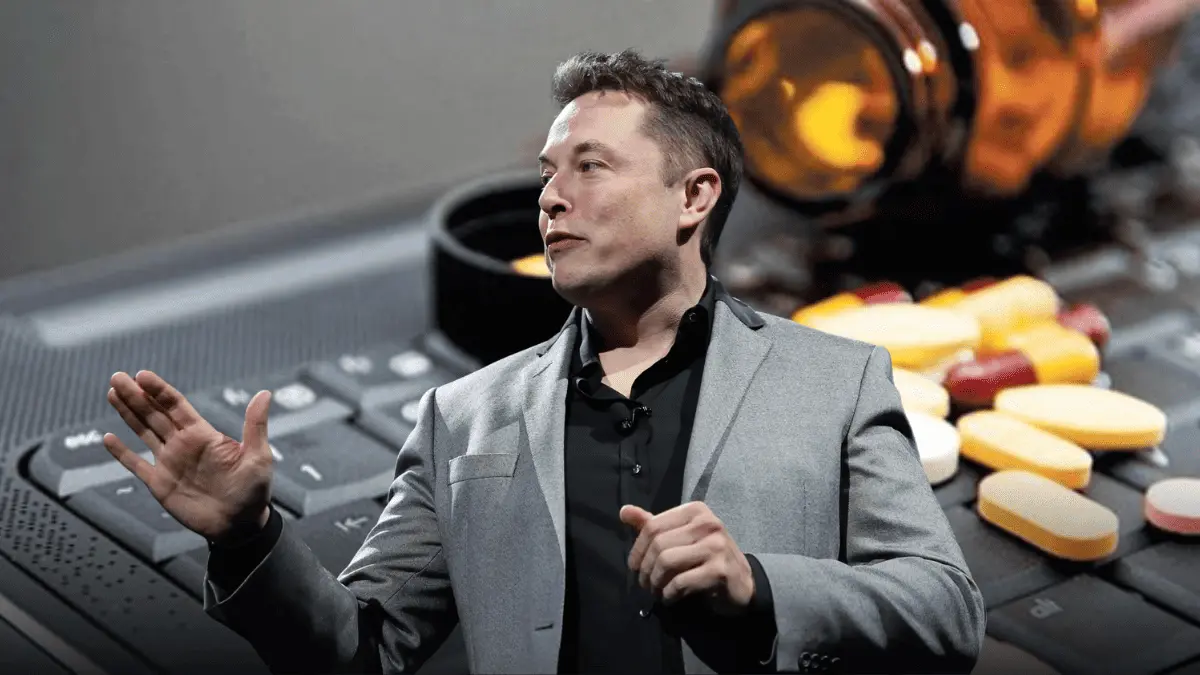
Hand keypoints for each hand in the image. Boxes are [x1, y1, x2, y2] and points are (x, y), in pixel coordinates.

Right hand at [102, 370, 273, 543]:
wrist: (240, 525)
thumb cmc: (253, 491)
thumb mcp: (258, 456)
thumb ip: (255, 425)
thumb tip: (265, 393)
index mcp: (203, 435)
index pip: (176, 406)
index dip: (159, 390)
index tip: (142, 375)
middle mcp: (183, 444)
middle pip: (154, 414)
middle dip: (136, 396)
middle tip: (117, 377)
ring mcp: (169, 463)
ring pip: (143, 432)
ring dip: (127, 413)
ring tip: (112, 393)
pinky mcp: (160, 484)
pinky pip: (136, 465)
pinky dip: (122, 453)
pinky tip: (108, 438)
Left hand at [620, 502, 754, 615]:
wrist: (744, 583)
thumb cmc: (708, 557)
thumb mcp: (681, 536)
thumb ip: (653, 524)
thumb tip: (624, 511)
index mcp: (695, 511)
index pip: (653, 525)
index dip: (637, 549)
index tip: (635, 567)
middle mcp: (708, 523)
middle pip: (658, 545)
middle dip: (645, 569)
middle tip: (645, 584)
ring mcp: (716, 546)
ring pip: (666, 562)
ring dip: (655, 582)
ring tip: (656, 590)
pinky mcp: (719, 570)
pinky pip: (680, 582)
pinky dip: (669, 593)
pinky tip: (670, 597)